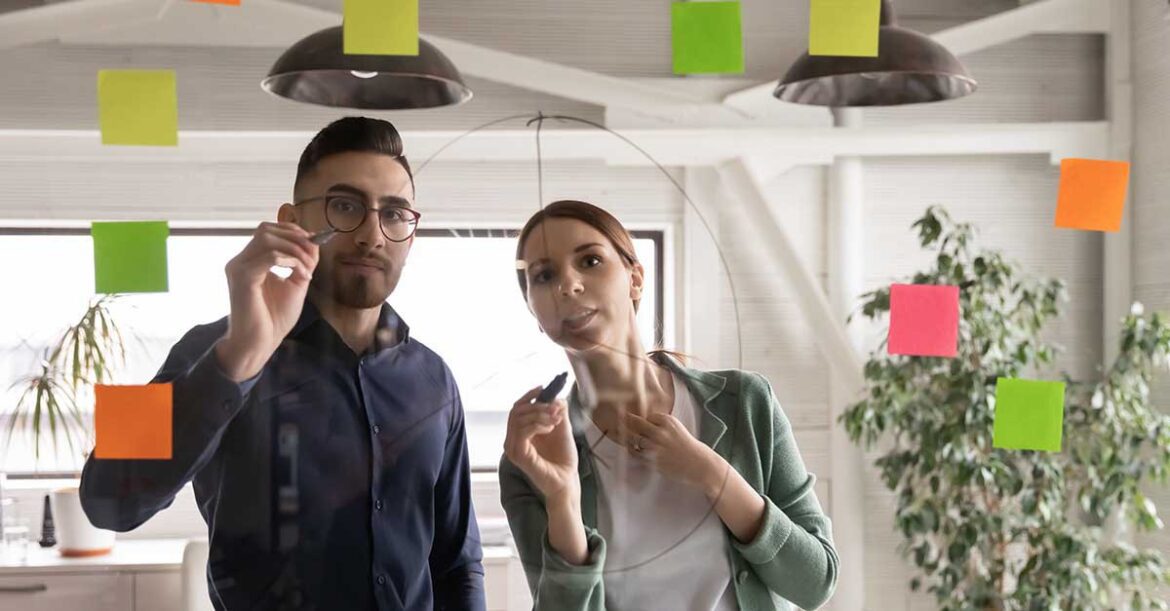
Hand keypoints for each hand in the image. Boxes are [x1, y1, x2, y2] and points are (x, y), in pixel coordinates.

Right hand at [216, 221, 318, 380]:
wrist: (260, 343)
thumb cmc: (274, 318)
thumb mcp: (295, 284)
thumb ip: (302, 262)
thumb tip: (314, 242)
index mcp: (250, 261)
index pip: (267, 230)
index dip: (292, 231)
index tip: (313, 243)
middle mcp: (240, 261)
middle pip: (266, 229)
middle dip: (295, 238)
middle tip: (312, 256)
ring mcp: (239, 268)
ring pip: (267, 239)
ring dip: (295, 250)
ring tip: (307, 269)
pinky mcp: (243, 278)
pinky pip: (270, 257)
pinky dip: (291, 261)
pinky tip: (301, 275)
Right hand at [504, 387, 578, 501]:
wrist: (567, 479)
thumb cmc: (563, 458)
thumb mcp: (562, 428)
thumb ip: (557, 412)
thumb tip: (556, 397)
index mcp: (520, 433)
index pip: (516, 409)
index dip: (528, 396)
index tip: (542, 389)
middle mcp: (512, 440)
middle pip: (516, 410)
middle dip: (538, 405)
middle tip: (556, 409)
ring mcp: (513, 448)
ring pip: (518, 418)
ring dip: (540, 414)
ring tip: (556, 420)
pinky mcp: (519, 455)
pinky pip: (523, 430)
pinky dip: (538, 424)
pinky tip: (550, 428)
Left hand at [624, 412, 727, 496]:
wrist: (698, 464)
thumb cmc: (687, 446)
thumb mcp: (676, 428)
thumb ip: (661, 424)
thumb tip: (642, 421)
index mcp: (667, 421)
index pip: (646, 416)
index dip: (642, 420)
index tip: (638, 421)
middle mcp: (660, 432)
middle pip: (635, 424)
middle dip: (628, 423)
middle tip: (622, 422)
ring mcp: (655, 447)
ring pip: (633, 439)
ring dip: (631, 439)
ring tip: (632, 440)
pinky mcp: (652, 460)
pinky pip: (635, 453)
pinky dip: (632, 451)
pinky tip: (636, 450)